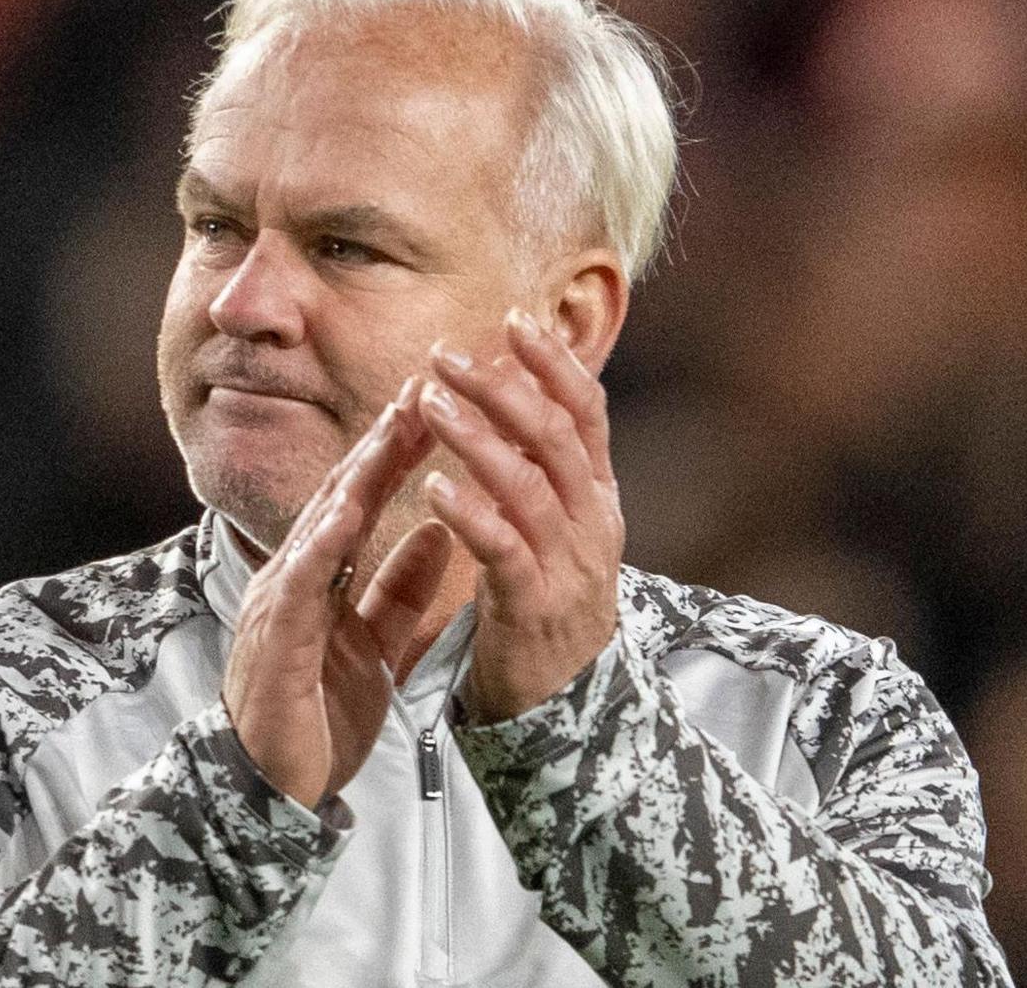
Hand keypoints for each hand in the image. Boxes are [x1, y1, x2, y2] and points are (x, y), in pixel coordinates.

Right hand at [221, 379, 455, 808]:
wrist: (272, 791)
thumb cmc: (318, 719)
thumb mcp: (376, 647)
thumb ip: (400, 592)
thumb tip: (440, 536)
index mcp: (324, 580)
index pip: (364, 501)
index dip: (400, 452)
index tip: (441, 405)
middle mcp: (297, 580)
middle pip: (344, 496)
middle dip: (385, 441)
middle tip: (425, 385)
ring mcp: (280, 606)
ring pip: (321, 527)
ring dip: (357, 475)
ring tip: (394, 429)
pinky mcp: (274, 643)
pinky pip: (298, 589)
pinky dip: (320, 548)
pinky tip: (342, 515)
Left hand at [418, 309, 624, 722]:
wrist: (567, 707)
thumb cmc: (548, 606)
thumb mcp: (559, 531)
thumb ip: (544, 472)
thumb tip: (517, 398)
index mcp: (597, 499)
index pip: (586, 413)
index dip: (553, 363)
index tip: (513, 319)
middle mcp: (594, 523)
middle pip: (557, 437)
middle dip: (503, 388)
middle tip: (446, 354)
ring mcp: (569, 565)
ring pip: (530, 486)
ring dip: (477, 438)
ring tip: (429, 402)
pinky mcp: (534, 608)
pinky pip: (504, 549)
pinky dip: (470, 513)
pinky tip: (433, 486)